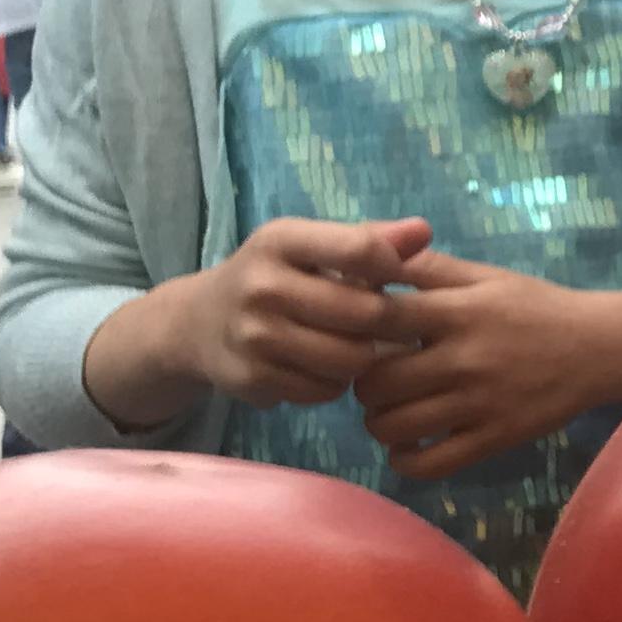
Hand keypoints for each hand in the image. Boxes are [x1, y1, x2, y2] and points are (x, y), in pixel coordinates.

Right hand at [95, 216, 434, 422]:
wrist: (198, 322)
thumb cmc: (276, 276)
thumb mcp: (312, 246)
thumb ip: (371, 239)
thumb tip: (423, 231)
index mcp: (280, 240)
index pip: (359, 249)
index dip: (392, 266)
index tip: (394, 276)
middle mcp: (261, 286)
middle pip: (365, 313)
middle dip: (389, 322)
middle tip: (395, 324)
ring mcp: (252, 336)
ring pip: (351, 359)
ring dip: (366, 357)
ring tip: (361, 345)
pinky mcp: (250, 379)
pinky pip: (325, 390)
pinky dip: (336, 383)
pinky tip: (326, 367)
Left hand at [349, 256, 621, 483]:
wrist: (600, 349)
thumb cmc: (535, 308)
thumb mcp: (485, 277)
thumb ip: (427, 269)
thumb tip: (366, 257)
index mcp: (461, 312)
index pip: (380, 319)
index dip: (353, 328)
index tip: (357, 336)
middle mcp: (468, 358)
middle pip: (376, 383)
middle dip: (363, 383)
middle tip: (376, 379)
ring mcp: (481, 404)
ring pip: (393, 427)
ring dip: (379, 422)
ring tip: (393, 410)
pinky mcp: (495, 439)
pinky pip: (428, 464)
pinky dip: (404, 459)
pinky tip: (410, 444)